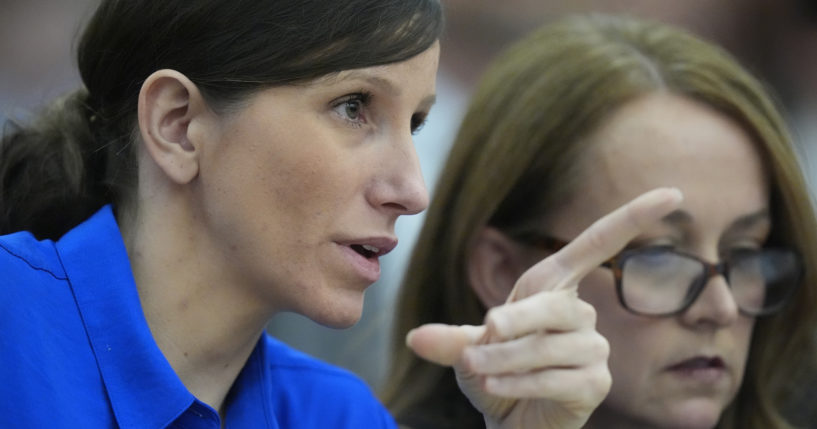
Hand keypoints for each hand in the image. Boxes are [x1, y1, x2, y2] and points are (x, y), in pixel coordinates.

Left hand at [406, 187, 682, 428]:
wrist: (510, 421)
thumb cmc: (494, 375)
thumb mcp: (467, 352)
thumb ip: (449, 340)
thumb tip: (415, 337)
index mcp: (554, 288)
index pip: (597, 245)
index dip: (632, 218)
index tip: (673, 193)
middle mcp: (580, 315)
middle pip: (554, 307)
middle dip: (515, 322)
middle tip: (484, 332)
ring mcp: (592, 349)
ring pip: (548, 346)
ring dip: (506, 359)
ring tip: (478, 370)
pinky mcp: (594, 383)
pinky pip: (556, 378)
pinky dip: (520, 383)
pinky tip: (496, 387)